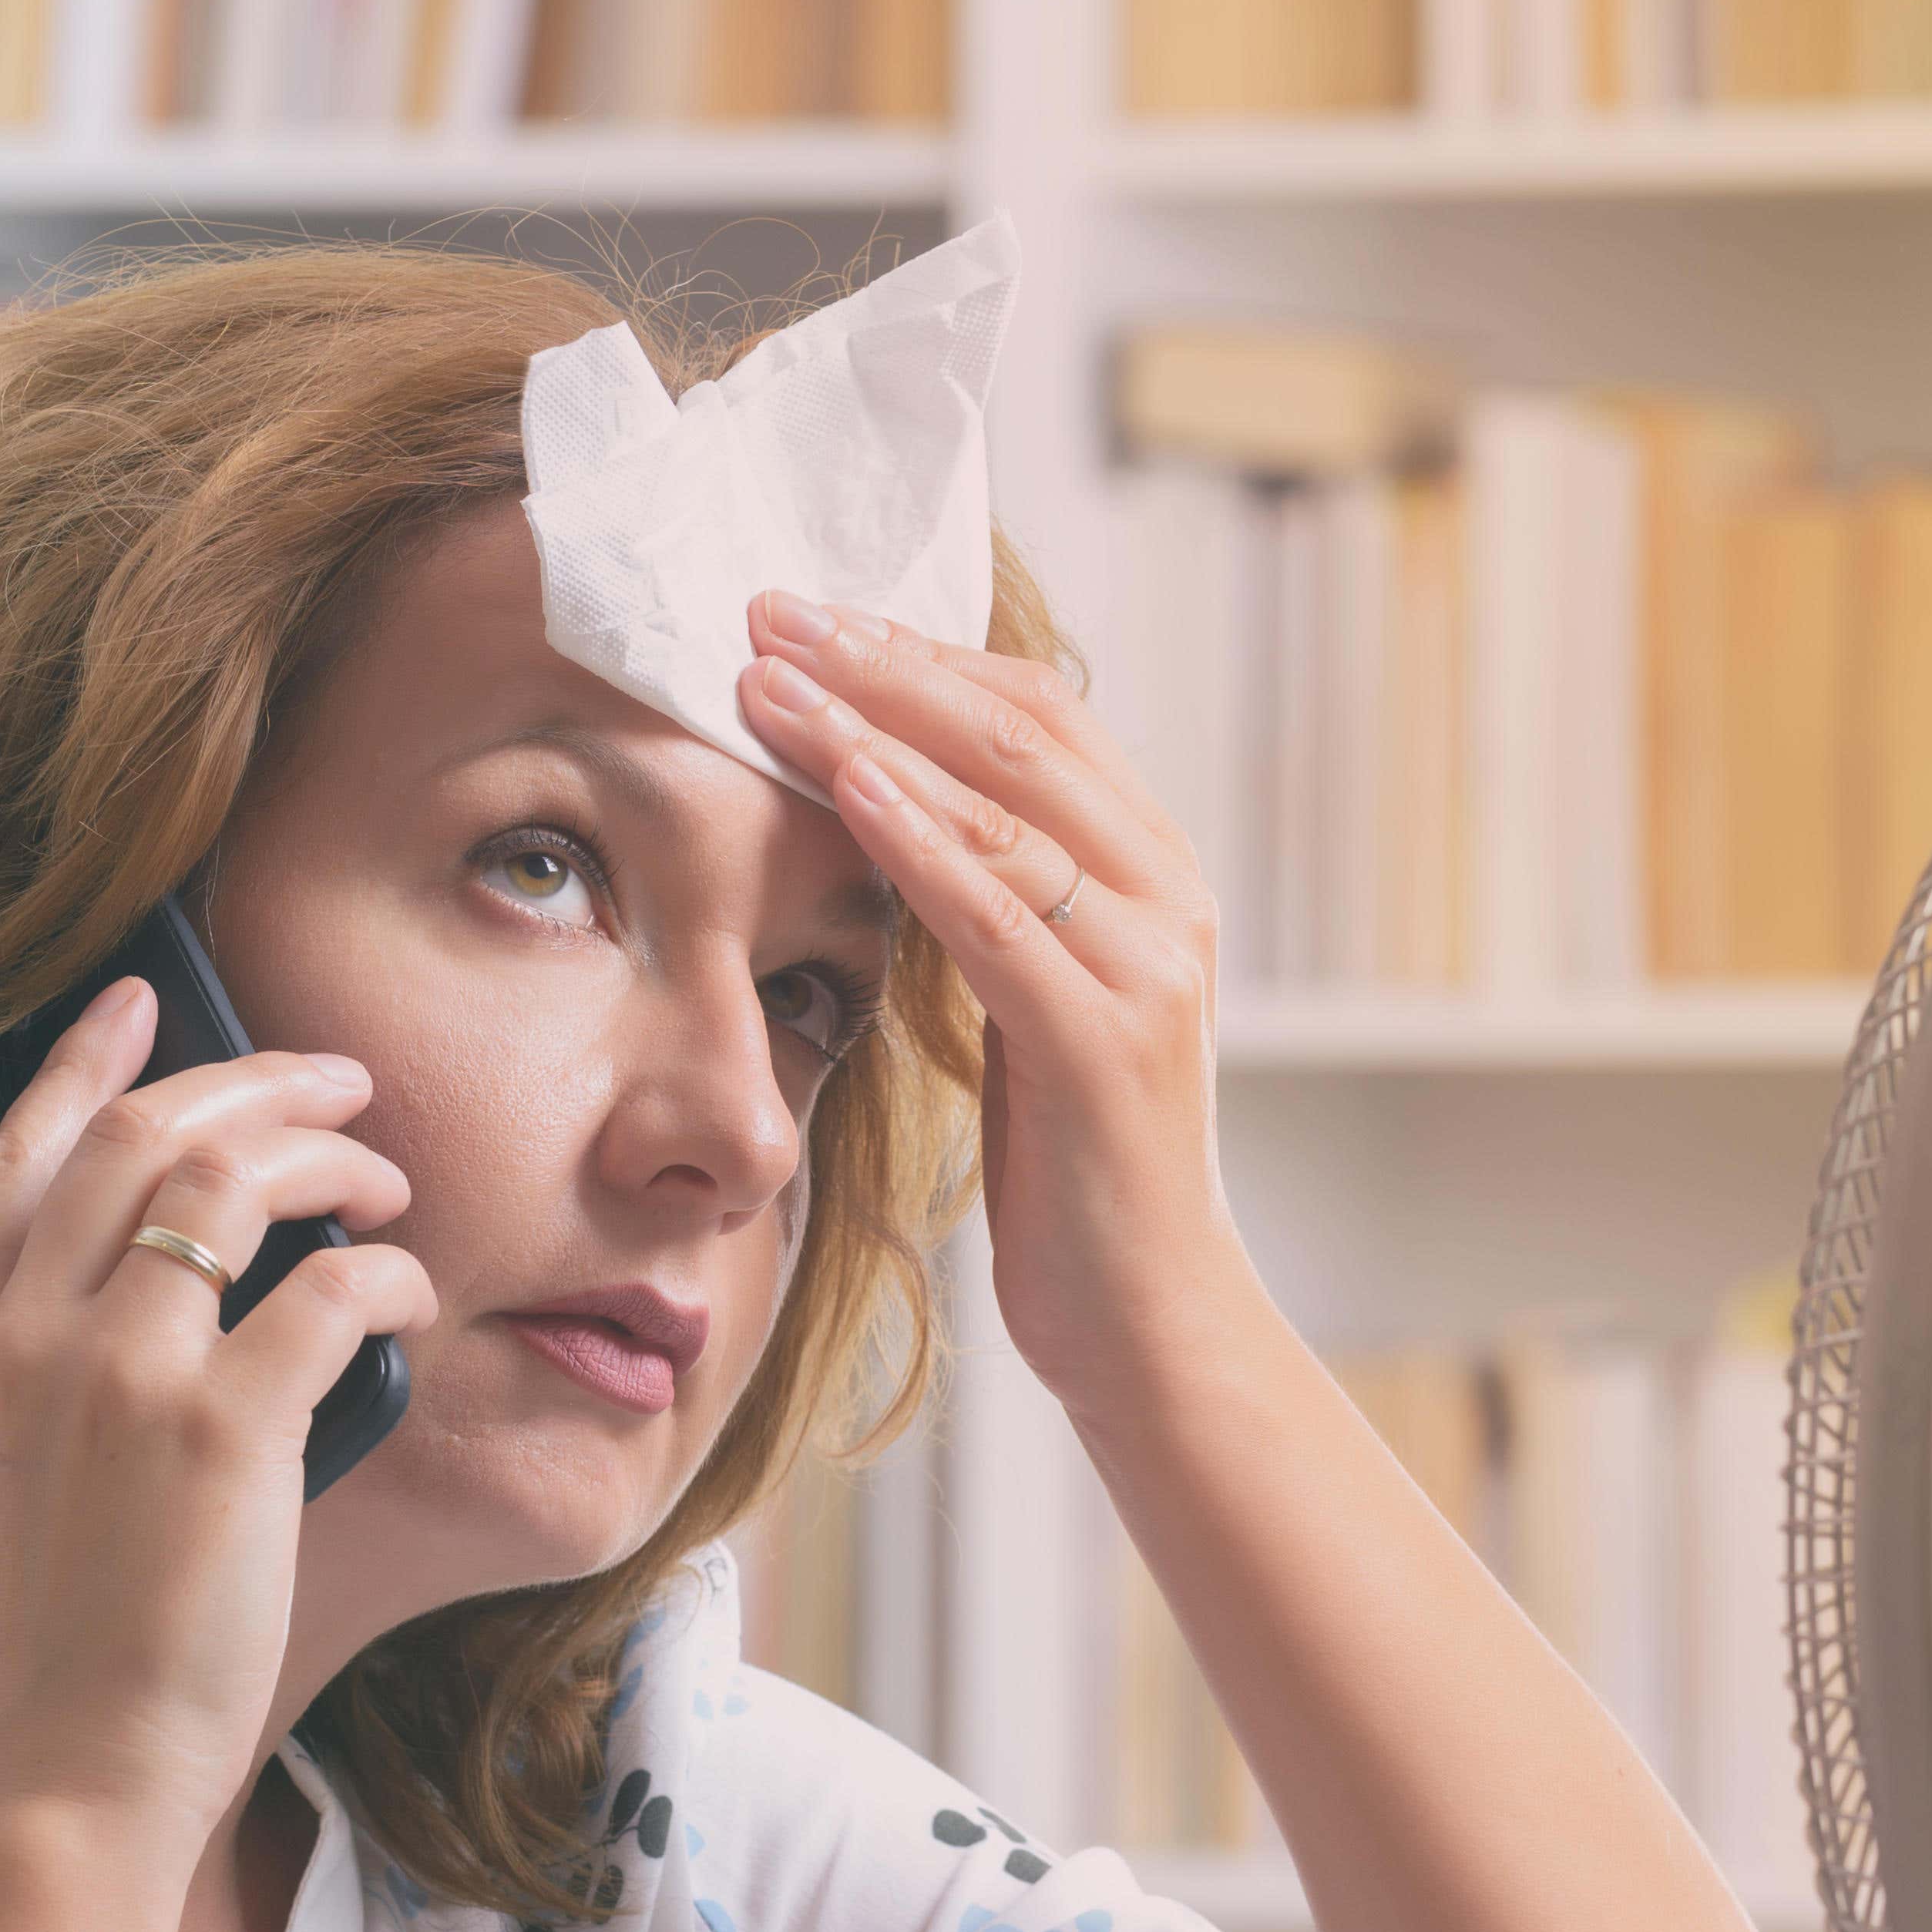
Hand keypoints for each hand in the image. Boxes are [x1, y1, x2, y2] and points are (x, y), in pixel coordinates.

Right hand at [0, 980, 432, 1846]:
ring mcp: (118, 1373)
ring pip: (234, 1182)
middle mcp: (21, 1336)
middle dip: (251, 1082)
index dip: (88, 1063)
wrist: (63, 1763)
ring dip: (329, 1159)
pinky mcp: (221, 1429)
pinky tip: (408, 1288)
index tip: (143, 1000)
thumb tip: (93, 1306)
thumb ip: (9, 1380)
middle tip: (336, 1080)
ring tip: (384, 1179)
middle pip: (141, 1138)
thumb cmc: (38, 1650)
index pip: (16, 1155)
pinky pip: (327, 1291)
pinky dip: (383, 1272)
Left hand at [736, 592, 1261, 1425]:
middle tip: (762, 610)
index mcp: (1154, 877)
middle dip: (881, 659)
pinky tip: (842, 782)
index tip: (807, 614)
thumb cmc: (1079, 1173)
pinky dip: (918, 837)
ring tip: (763, 679)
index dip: (920, 651)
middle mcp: (1169, 900)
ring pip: (1005, 805)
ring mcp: (1147, 968)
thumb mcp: (1032, 1008)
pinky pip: (998, 913)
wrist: (1155, 1321)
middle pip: (1020, 729)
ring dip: (871, 727)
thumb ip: (993, 909)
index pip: (1039, 713)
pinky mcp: (1104, 1043)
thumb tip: (885, 814)